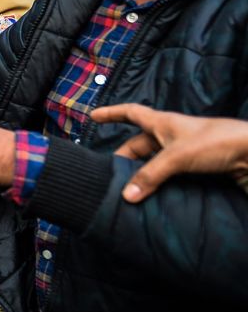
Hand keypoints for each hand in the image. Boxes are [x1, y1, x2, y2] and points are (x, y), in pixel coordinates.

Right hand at [92, 104, 247, 202]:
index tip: (94, 116)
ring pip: (154, 163)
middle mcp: (171, 136)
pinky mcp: (197, 168)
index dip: (112, 113)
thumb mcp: (177, 156)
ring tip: (127, 191)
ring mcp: (185, 153)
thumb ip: (150, 175)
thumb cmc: (216, 142)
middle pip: (140, 145)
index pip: (132, 113)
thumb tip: (126, 195)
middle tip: (109, 176)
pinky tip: (153, 198)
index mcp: (163, 123)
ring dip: (143, 176)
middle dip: (124, 158)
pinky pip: (170, 177)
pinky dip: (159, 186)